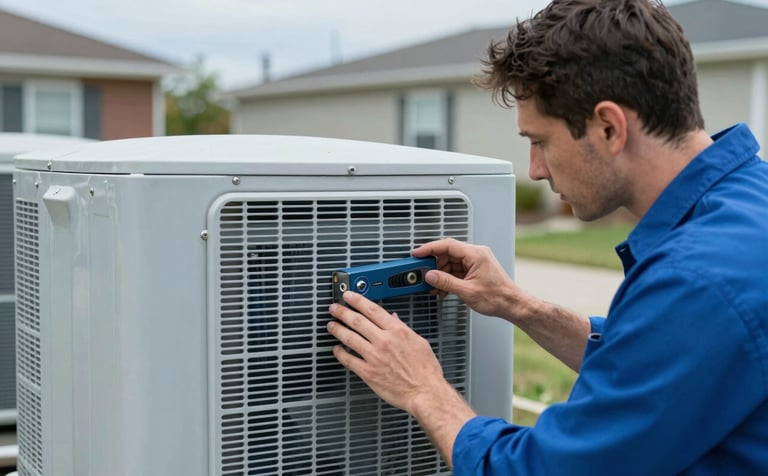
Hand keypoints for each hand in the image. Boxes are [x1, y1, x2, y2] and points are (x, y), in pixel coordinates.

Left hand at [326, 291, 450, 413]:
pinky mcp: (368, 373)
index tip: (349, 296)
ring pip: (350, 338)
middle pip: (357, 321)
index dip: (357, 300)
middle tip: (334, 308)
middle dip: (342, 312)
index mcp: (397, 331)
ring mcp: (374, 357)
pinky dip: (340, 353)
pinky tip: (336, 349)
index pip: (372, 310)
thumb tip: (393, 318)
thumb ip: (403, 328)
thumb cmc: (425, 370)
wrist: (425, 392)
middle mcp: (384, 341)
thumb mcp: (419, 342)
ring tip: (331, 325)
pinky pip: (349, 360)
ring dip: (337, 329)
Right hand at [412, 238, 526, 319]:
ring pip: (451, 263)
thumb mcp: (467, 291)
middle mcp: (476, 254)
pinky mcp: (476, 270)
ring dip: (442, 274)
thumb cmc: (498, 297)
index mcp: (475, 254)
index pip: (448, 245)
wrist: (512, 305)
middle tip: (425, 276)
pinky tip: (444, 288)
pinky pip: (457, 269)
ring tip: (436, 287)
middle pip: (448, 254)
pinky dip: (449, 278)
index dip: (430, 248)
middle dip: (435, 266)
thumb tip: (430, 275)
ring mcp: (476, 262)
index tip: (417, 253)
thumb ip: (446, 282)